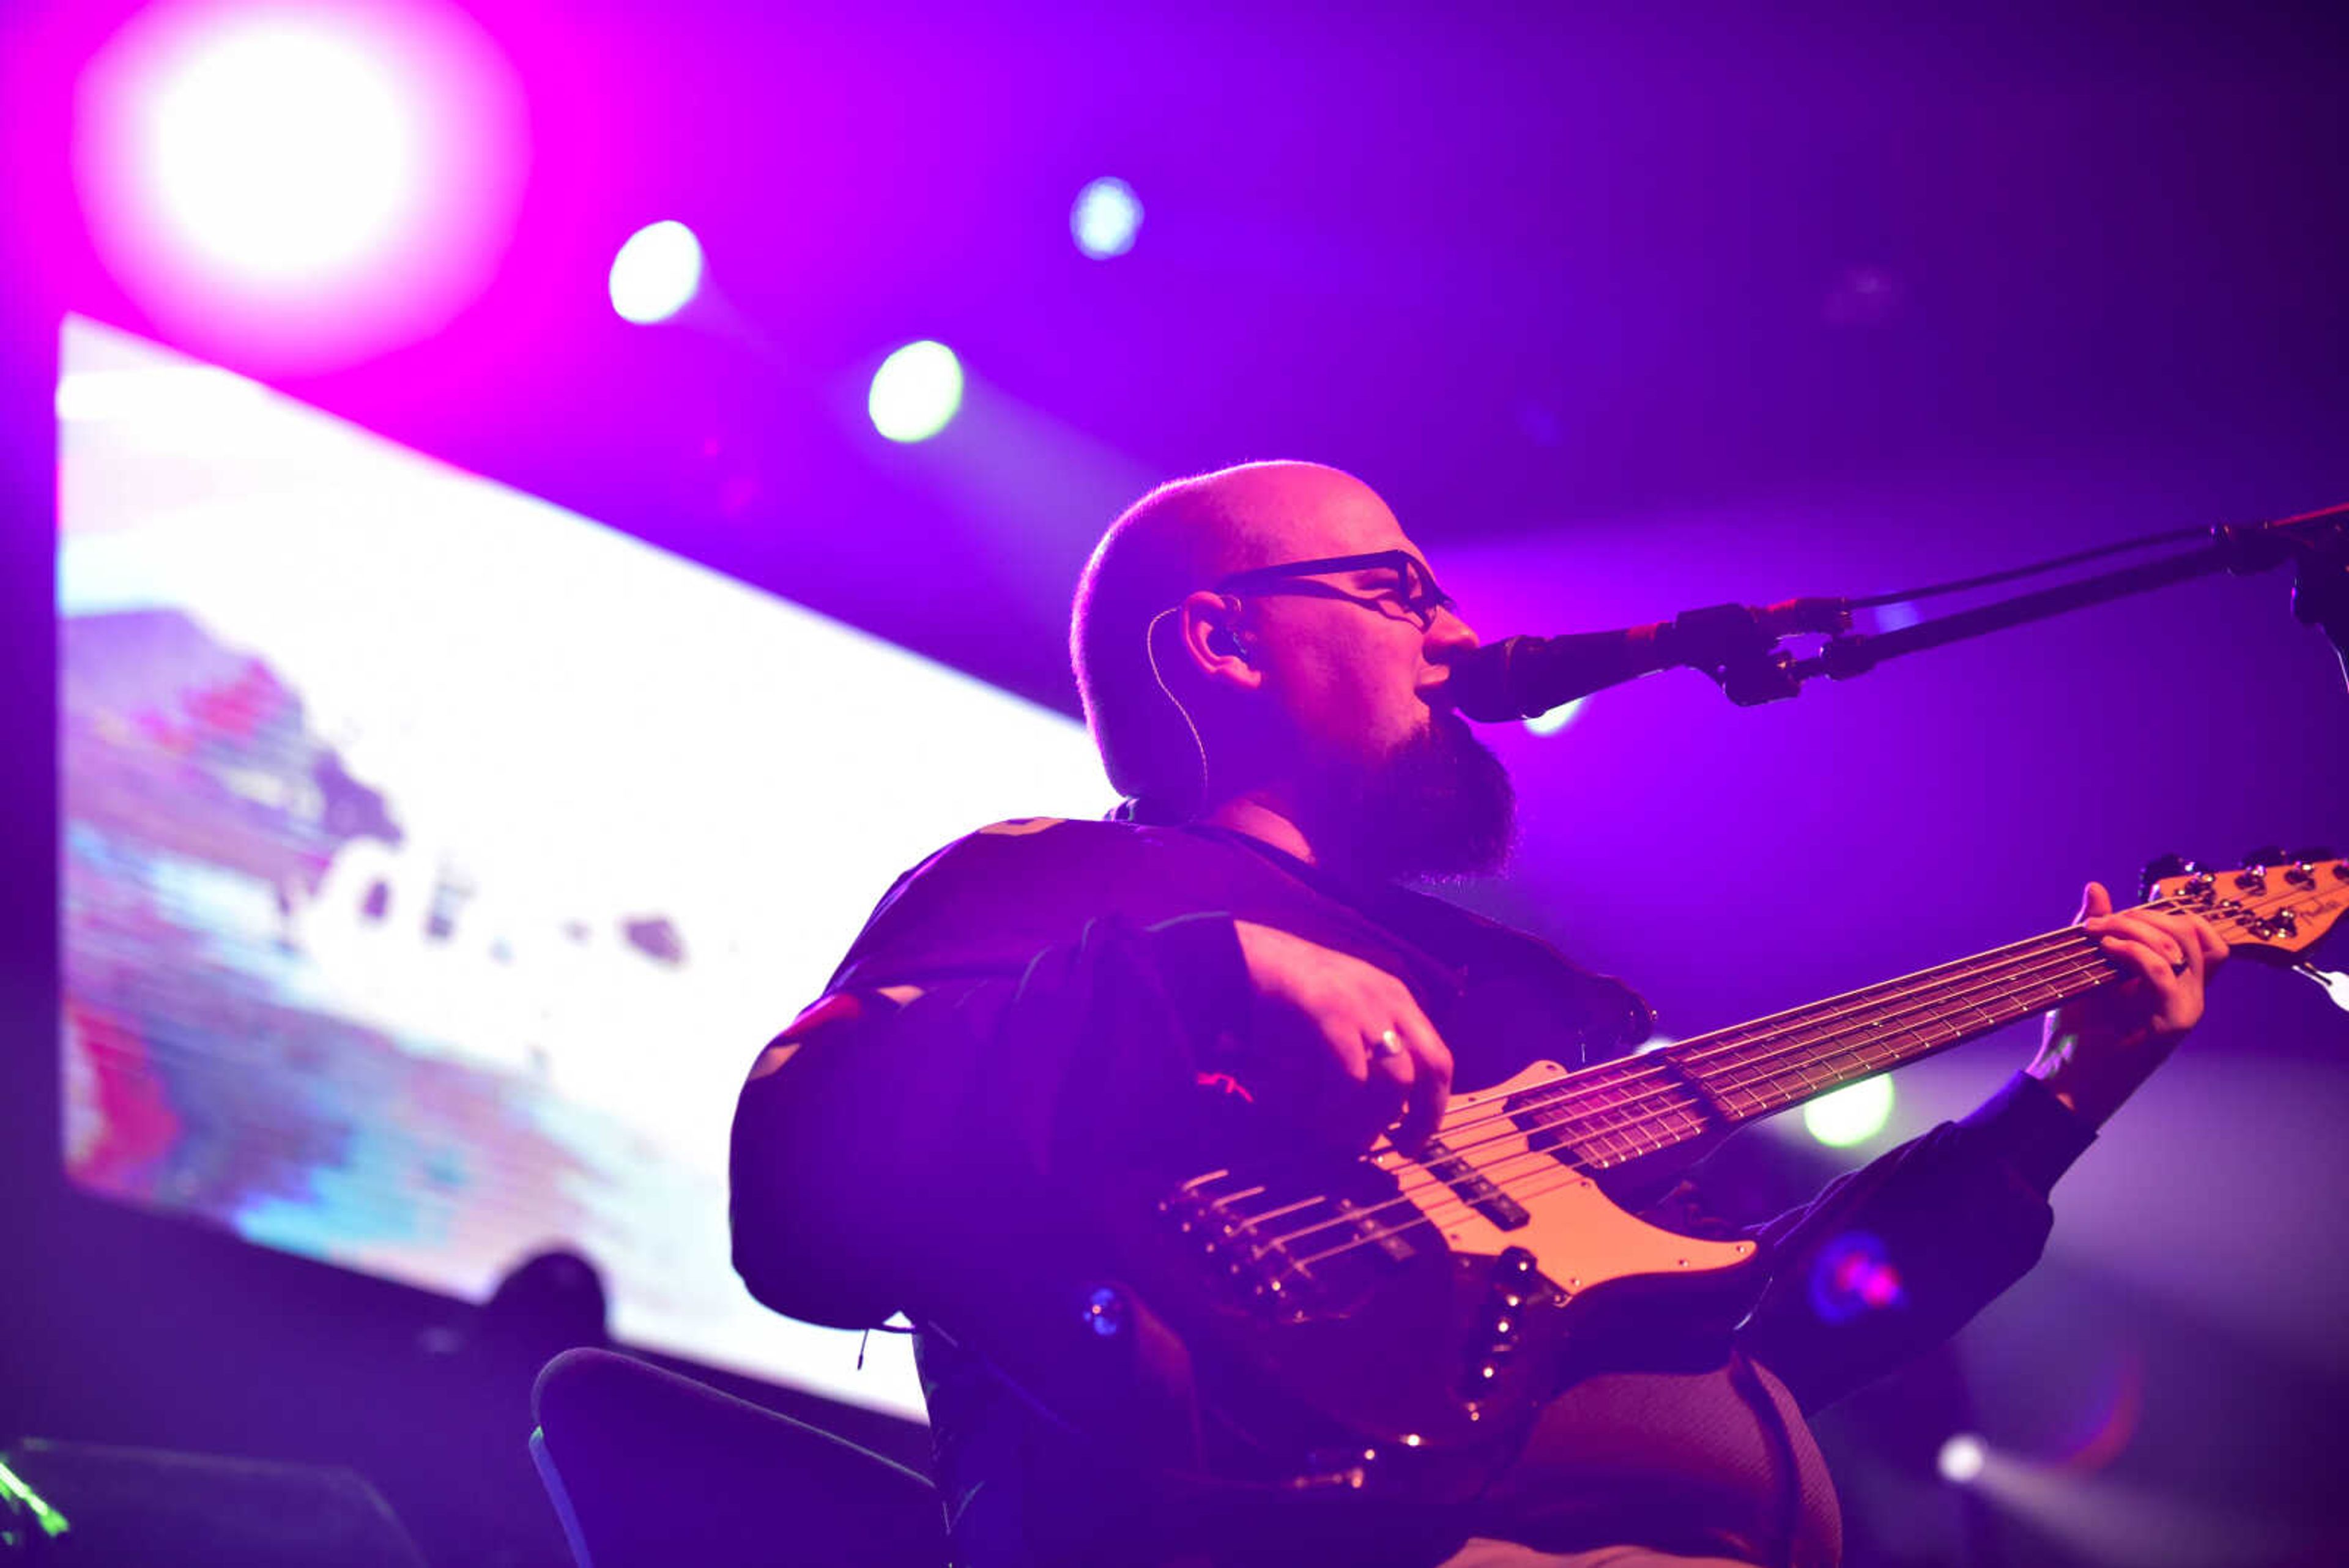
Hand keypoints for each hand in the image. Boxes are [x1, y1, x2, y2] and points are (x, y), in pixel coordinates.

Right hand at [1232, 920, 1452, 1153]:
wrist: (1244, 953)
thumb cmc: (1286, 987)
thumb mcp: (1341, 1008)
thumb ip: (1363, 1044)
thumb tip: (1375, 1106)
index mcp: (1396, 999)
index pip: (1439, 1059)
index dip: (1434, 1106)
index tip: (1415, 1137)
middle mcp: (1389, 1000)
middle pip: (1432, 1068)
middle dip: (1422, 1118)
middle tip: (1400, 1148)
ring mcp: (1363, 1005)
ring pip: (1396, 1080)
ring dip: (1374, 1119)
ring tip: (1344, 1139)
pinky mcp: (1331, 1013)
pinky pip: (1352, 1077)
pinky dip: (1339, 1106)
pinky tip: (1317, 1117)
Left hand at [2027, 881, 2227, 1128]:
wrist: (2066, 1078)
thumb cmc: (2077, 1029)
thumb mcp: (2084, 969)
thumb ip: (2097, 929)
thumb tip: (2097, 887)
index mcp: (2176, 981)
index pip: (2202, 935)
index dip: (2173, 912)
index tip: (2130, 907)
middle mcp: (2189, 994)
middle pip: (2194, 933)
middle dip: (2145, 916)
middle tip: (2100, 922)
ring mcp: (2186, 1009)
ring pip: (2182, 948)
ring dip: (2136, 929)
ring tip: (2097, 934)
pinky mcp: (2173, 1024)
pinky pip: (2166, 975)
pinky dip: (2137, 954)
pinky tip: (2108, 950)